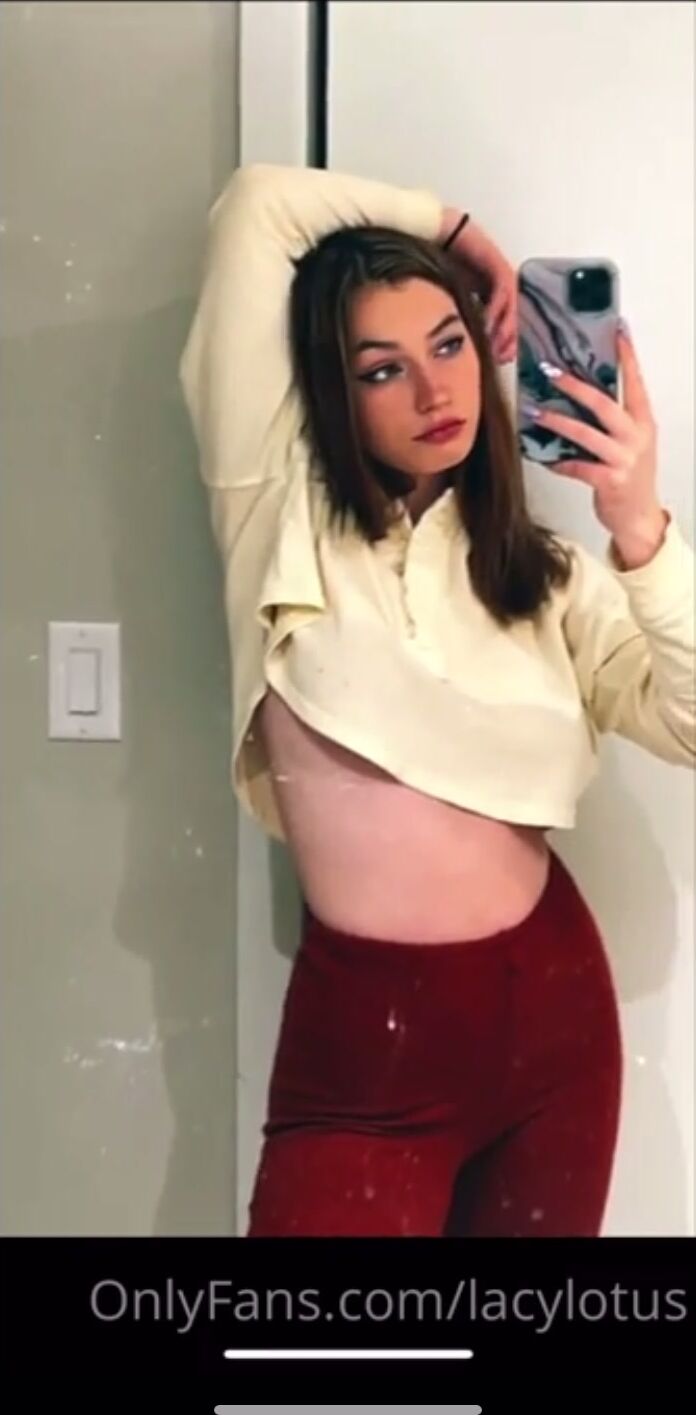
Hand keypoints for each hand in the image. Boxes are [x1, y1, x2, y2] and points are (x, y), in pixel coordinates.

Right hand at [441, 210, 517, 364]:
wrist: (435, 232)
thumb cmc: (439, 263)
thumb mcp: (450, 297)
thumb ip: (458, 315)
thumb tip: (457, 343)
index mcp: (490, 292)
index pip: (505, 321)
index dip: (504, 342)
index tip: (499, 359)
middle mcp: (499, 284)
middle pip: (513, 315)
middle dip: (510, 339)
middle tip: (503, 357)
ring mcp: (500, 273)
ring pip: (512, 305)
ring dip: (506, 327)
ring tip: (497, 345)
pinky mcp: (497, 263)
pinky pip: (503, 289)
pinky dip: (497, 307)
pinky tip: (487, 322)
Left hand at [531, 325, 667, 564]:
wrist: (639, 518)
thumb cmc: (631, 478)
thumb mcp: (631, 444)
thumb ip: (614, 422)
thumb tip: (580, 395)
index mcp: (644, 422)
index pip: (635, 382)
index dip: (627, 356)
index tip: (617, 330)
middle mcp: (636, 437)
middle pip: (603, 403)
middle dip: (574, 385)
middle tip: (550, 371)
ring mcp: (624, 459)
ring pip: (585, 433)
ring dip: (556, 421)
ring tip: (535, 411)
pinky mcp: (610, 481)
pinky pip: (577, 466)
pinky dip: (558, 462)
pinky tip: (544, 458)